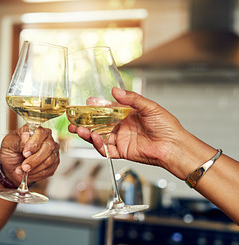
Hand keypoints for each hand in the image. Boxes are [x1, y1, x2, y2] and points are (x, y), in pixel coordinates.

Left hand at [0, 125, 59, 184]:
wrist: (12, 167)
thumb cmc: (10, 152)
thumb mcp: (8, 144)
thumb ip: (17, 141)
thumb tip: (26, 139)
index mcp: (35, 129)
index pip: (41, 132)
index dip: (34, 144)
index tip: (25, 154)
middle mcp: (46, 138)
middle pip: (48, 147)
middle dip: (35, 159)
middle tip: (24, 166)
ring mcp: (52, 150)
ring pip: (50, 160)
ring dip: (35, 168)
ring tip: (24, 170)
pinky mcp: (54, 162)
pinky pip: (50, 169)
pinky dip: (38, 174)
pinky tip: (30, 173)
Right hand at [68, 87, 184, 170]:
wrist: (173, 146)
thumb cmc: (167, 126)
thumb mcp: (150, 107)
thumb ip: (131, 99)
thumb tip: (115, 91)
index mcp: (128, 114)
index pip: (107, 109)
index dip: (96, 107)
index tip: (86, 103)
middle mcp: (122, 127)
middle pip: (99, 124)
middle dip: (85, 123)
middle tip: (74, 120)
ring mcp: (121, 139)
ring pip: (99, 137)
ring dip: (88, 134)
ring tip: (78, 130)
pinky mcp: (122, 151)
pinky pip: (106, 149)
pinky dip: (98, 145)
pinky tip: (94, 138)